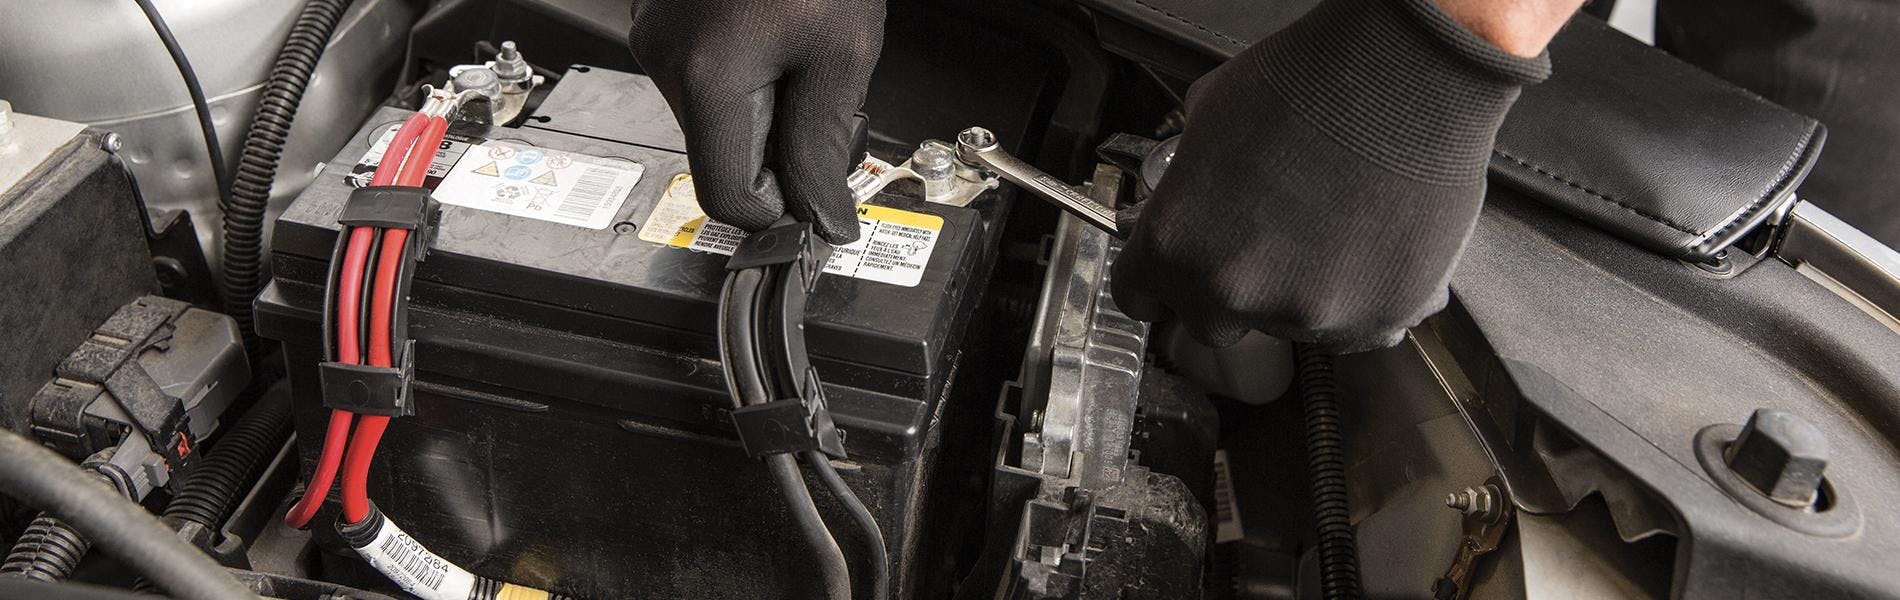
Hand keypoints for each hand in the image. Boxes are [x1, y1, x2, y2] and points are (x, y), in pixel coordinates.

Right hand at [628, 0, 884, 243]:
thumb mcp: (840, 54)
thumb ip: (825, 146)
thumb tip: (822, 215)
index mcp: (705, 77)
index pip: (726, 196)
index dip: (780, 210)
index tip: (817, 203)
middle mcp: (666, 59)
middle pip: (721, 156)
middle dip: (779, 152)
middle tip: (830, 106)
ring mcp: (659, 37)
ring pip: (716, 119)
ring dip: (768, 111)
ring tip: (809, 57)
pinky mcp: (667, 21)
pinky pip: (710, 80)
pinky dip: (752, 80)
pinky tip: (785, 39)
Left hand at [1110, 0, 1553, 351]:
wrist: (1404, 76)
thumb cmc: (1309, 83)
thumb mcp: (1210, 115)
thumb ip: (1188, 178)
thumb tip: (1191, 188)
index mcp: (1174, 243)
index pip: (1137, 296)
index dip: (1157, 281)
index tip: (1176, 272)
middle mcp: (1230, 291)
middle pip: (1210, 324)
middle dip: (1230, 292)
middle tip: (1265, 242)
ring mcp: (1303, 314)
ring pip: (1287, 325)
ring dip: (1299, 292)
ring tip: (1330, 226)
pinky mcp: (1372, 321)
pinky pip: (1352, 330)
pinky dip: (1358, 298)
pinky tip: (1368, 243)